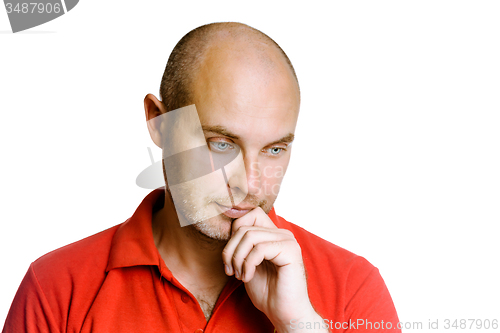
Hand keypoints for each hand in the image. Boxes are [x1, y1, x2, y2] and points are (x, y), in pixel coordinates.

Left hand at [221, 207, 323, 331]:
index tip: (229, 257)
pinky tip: (247, 278)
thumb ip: (242, 245)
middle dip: (230, 250)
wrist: (284, 313)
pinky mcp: (290, 251)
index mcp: (273, 235)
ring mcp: (288, 241)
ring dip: (238, 258)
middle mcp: (282, 234)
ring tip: (239, 275)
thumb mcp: (247, 263)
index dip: (234, 232)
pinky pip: (259, 249)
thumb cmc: (267, 291)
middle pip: (245, 227)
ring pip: (249, 236)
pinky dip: (247, 264)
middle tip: (230, 270)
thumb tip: (229, 229)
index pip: (250, 214)